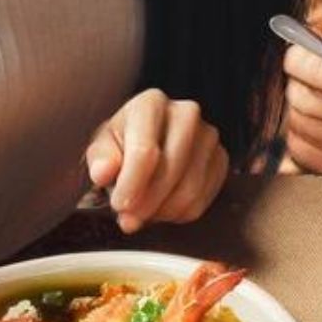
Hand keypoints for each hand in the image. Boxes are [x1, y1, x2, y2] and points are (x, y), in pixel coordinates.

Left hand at [85, 89, 229, 233]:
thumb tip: (104, 172)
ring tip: (144, 212)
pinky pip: (203, 199)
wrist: (146, 146)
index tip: (119, 205)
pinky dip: (179, 213)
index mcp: (151, 103)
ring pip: (189, 188)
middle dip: (147, 202)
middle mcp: (186, 113)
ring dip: (162, 211)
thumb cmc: (122, 146)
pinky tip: (163, 207)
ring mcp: (208, 135)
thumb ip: (101, 159)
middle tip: (129, 218)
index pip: (145, 150)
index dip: (131, 184)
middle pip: (171, 169)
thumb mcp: (102, 148)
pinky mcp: (221, 159)